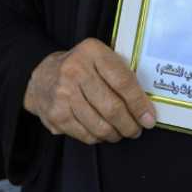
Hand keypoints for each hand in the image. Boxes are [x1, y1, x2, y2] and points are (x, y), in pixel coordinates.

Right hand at [23, 38, 155, 144]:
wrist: (43, 75)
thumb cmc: (82, 67)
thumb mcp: (101, 58)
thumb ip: (121, 74)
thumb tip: (146, 106)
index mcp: (92, 52)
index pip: (123, 82)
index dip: (139, 104)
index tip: (149, 118)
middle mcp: (75, 71)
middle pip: (111, 107)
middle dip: (129, 124)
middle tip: (137, 130)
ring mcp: (63, 94)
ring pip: (99, 125)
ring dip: (116, 134)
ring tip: (122, 133)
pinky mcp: (56, 114)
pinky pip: (84, 134)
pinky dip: (99, 138)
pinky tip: (104, 134)